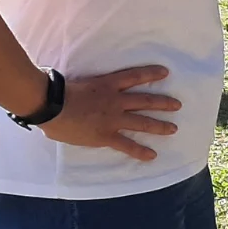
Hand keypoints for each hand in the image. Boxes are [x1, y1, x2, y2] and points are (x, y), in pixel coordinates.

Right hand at [40, 65, 182, 161]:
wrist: (50, 104)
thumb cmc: (56, 92)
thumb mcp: (76, 83)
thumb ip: (86, 88)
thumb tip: (79, 90)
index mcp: (107, 84)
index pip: (134, 76)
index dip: (150, 73)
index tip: (165, 72)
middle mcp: (115, 100)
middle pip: (145, 100)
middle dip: (163, 103)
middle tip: (177, 105)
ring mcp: (113, 118)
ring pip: (142, 122)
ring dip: (160, 126)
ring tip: (173, 128)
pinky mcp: (106, 135)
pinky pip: (127, 145)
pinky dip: (140, 151)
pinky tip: (152, 156)